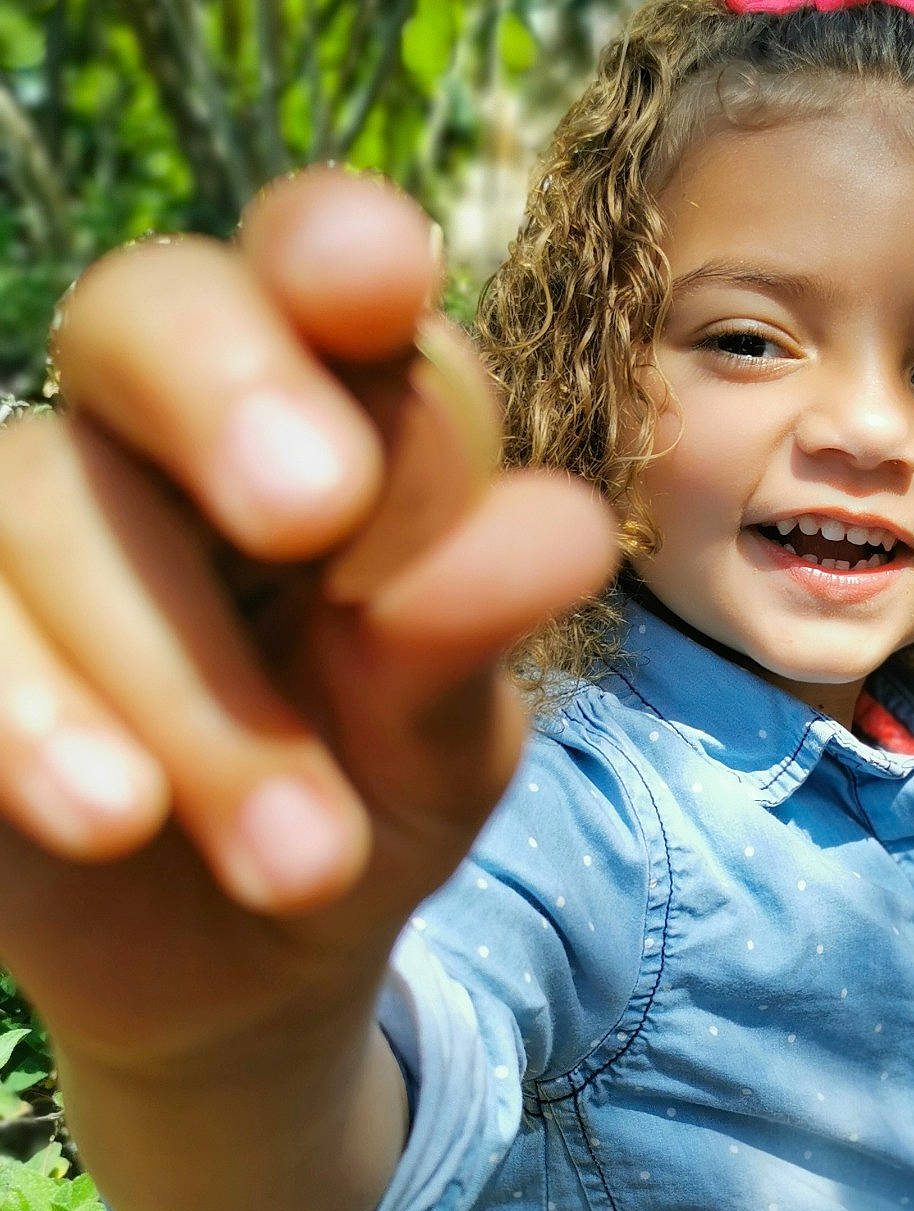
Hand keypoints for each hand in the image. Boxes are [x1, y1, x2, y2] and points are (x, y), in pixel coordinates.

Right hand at [0, 167, 614, 1074]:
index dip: (331, 249)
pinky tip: (109, 819)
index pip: (313, 270)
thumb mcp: (443, 737)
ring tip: (306, 859)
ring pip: (38, 497)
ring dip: (179, 682)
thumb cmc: (367, 793)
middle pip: (139, 309)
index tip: (379, 279)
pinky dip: (22, 716)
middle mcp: (150, 429)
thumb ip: (469, 633)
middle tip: (314, 509)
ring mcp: (20, 528)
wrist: (251, 961)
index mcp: (320, 406)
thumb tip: (563, 531)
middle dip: (225, 388)